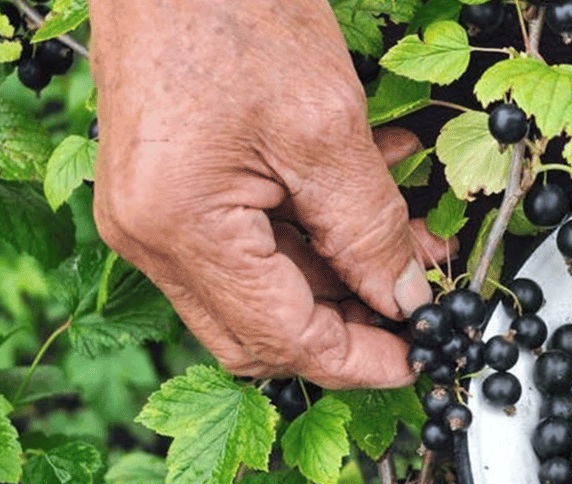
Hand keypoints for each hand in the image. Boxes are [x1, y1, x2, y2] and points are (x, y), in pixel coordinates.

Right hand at [90, 0, 452, 389]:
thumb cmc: (228, 5)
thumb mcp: (327, 126)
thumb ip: (369, 227)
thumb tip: (405, 298)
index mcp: (181, 227)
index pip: (282, 338)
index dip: (360, 360)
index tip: (420, 354)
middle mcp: (151, 235)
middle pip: (261, 332)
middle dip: (349, 329)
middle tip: (417, 311)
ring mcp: (153, 214)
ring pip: (261, 290)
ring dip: (342, 277)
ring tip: (414, 248)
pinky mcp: (167, 188)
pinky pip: (247, 242)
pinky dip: (313, 236)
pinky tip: (372, 206)